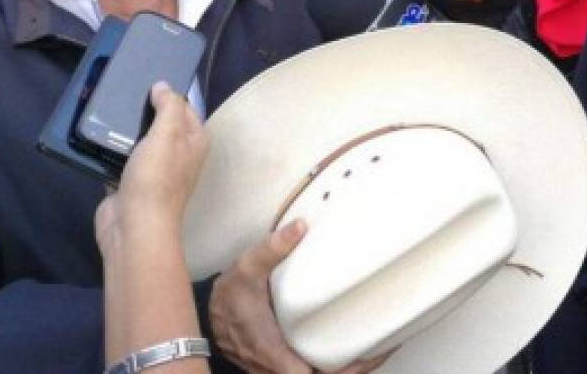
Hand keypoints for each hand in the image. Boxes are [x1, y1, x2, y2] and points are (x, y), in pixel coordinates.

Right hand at [95, 82, 207, 256]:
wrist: (133, 228)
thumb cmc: (156, 177)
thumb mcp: (167, 134)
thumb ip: (168, 107)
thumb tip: (164, 86)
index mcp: (194, 141)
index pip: (185, 108)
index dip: (169, 93)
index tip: (147, 77)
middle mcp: (178, 154)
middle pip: (160, 124)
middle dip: (144, 110)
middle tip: (120, 90)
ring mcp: (153, 170)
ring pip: (139, 141)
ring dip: (124, 130)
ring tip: (103, 107)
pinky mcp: (129, 183)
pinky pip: (119, 159)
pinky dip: (109, 150)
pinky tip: (93, 135)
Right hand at [210, 221, 383, 373]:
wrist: (206, 314)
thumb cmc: (227, 296)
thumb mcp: (246, 268)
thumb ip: (272, 248)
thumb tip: (300, 227)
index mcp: (269, 346)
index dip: (337, 370)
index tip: (364, 356)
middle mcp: (272, 365)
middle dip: (351, 370)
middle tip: (380, 351)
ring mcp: (274, 368)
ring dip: (343, 370)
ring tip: (373, 351)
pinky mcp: (277, 364)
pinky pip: (306, 373)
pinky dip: (330, 367)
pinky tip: (349, 351)